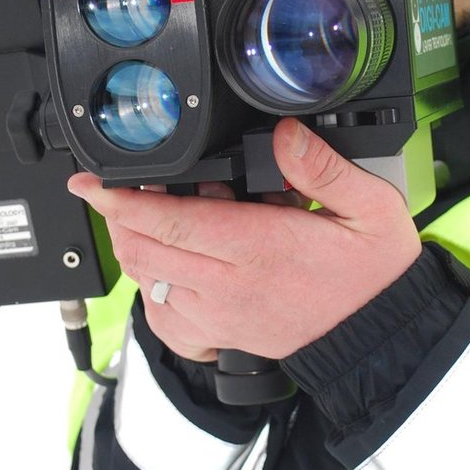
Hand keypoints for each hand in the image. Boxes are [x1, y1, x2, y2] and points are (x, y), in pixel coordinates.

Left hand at [66, 118, 423, 361]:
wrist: (379, 336)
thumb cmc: (374, 275)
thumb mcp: (370, 208)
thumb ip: (322, 167)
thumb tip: (283, 134)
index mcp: (259, 247)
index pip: (169, 221)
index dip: (120, 200)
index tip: (90, 182)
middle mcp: (229, 285)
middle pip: (143, 249)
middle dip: (120, 216)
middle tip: (131, 189)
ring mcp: (219, 315)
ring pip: (147, 279)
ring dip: (137, 246)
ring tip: (162, 218)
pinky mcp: (218, 335)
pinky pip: (162, 316)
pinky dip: (152, 288)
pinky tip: (171, 266)